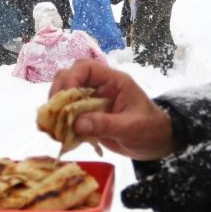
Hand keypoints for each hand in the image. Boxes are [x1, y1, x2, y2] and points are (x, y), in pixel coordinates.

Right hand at [48, 60, 174, 159]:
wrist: (157, 143)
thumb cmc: (150, 130)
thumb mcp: (131, 128)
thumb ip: (105, 124)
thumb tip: (76, 123)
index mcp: (113, 81)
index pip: (86, 67)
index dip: (71, 79)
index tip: (65, 99)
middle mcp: (100, 87)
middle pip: (70, 77)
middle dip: (58, 93)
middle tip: (53, 113)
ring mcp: (92, 101)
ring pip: (66, 95)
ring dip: (57, 109)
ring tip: (53, 126)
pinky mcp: (88, 116)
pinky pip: (68, 113)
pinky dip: (60, 122)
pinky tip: (58, 134)